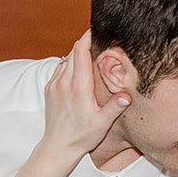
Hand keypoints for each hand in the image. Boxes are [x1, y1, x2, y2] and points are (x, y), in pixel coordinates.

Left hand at [40, 32, 129, 154]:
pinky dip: (69, 64)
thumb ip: (115, 107)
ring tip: (91, 54)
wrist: (58, 146)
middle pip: (73, 52)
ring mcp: (54, 85)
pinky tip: (78, 71)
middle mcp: (64, 83)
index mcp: (78, 87)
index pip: (80, 53)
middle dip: (85, 43)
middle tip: (98, 39)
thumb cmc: (82, 136)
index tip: (96, 30)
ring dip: (77, 54)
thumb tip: (127, 95)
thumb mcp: (102, 124)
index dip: (88, 38)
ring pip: (66, 60)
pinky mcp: (49, 89)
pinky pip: (59, 69)